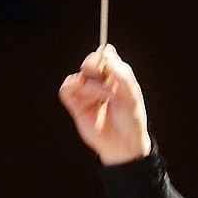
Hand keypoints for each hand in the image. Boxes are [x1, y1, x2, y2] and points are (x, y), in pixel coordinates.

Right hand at [58, 44, 151, 164]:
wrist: (123, 144)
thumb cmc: (130, 120)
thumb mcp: (132, 95)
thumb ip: (122, 74)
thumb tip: (106, 57)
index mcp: (114, 76)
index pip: (105, 53)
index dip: (104, 55)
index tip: (110, 66)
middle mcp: (100, 82)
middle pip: (90, 60)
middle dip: (95, 66)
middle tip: (105, 80)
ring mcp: (87, 94)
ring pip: (80, 76)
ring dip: (92, 86)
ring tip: (104, 98)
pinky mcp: (76, 105)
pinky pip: (66, 89)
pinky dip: (73, 89)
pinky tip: (87, 99)